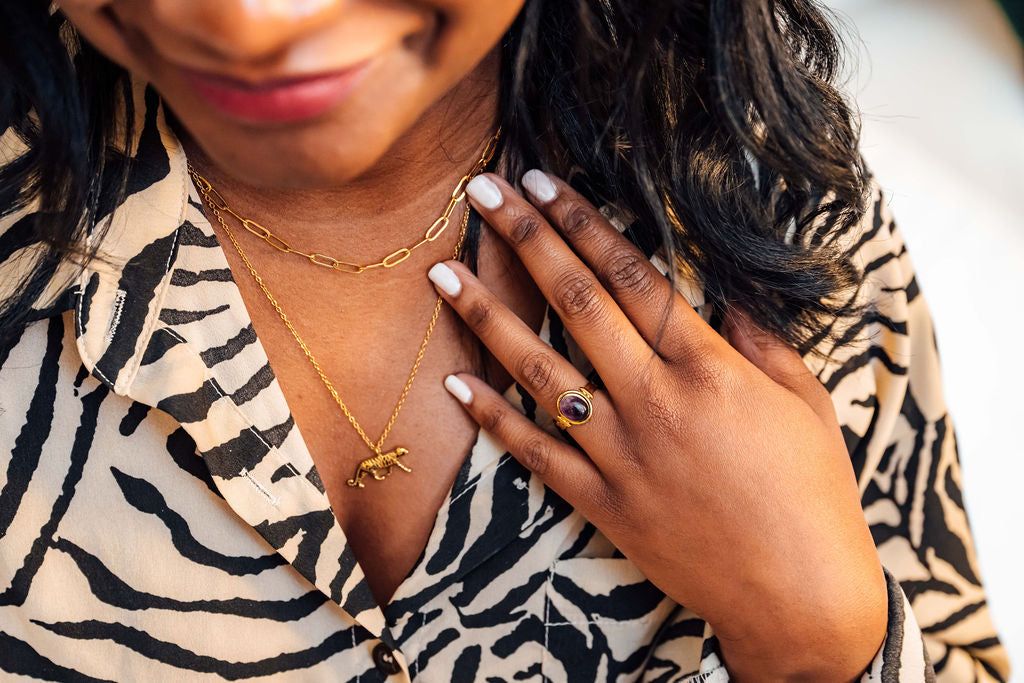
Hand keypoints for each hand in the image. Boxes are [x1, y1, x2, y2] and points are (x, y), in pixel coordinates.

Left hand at [427, 170, 887, 681]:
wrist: (798, 594)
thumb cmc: (813, 495)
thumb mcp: (806, 403)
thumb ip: (764, 343)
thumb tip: (730, 301)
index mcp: (707, 367)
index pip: (632, 275)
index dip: (584, 222)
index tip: (545, 182)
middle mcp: (653, 399)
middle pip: (576, 301)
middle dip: (527, 239)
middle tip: (485, 191)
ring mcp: (619, 451)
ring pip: (537, 368)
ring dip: (487, 315)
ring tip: (443, 274)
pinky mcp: (600, 499)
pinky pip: (533, 452)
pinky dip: (492, 417)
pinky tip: (456, 384)